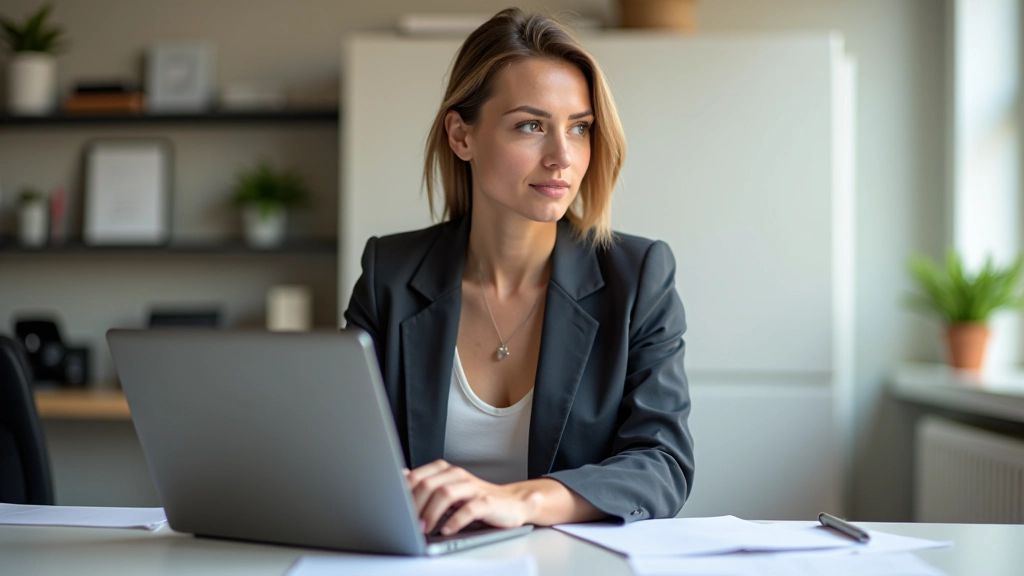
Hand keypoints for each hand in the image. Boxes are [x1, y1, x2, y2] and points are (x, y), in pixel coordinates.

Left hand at [404, 460, 539, 535]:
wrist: (513, 503)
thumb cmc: (476, 499)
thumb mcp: (448, 491)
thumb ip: (426, 485)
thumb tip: (400, 478)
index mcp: (446, 471)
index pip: (418, 476)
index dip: (405, 494)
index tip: (397, 511)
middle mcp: (458, 476)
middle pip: (429, 484)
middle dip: (415, 505)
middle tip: (410, 524)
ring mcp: (474, 488)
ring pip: (446, 493)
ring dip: (431, 513)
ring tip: (425, 528)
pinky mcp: (488, 502)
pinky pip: (469, 509)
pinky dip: (455, 521)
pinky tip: (447, 530)